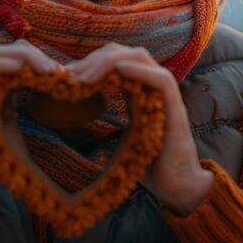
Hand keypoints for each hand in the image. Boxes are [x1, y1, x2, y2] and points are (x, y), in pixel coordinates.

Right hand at [0, 40, 58, 212]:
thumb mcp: (14, 122)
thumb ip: (23, 102)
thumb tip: (52, 87)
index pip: (11, 56)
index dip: (34, 57)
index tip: (59, 72)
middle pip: (3, 50)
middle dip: (31, 54)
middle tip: (53, 69)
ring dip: (21, 57)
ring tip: (43, 68)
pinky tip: (17, 69)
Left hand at [67, 43, 213, 215]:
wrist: (178, 188)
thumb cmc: (150, 166)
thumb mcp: (121, 139)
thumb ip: (107, 124)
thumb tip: (72, 122)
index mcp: (139, 91)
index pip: (116, 61)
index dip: (91, 62)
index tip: (65, 77)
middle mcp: (153, 87)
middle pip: (124, 53)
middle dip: (95, 59)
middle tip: (69, 75)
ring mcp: (166, 95)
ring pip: (140, 58)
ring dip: (110, 61)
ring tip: (86, 76)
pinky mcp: (176, 108)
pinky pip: (161, 79)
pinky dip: (140, 70)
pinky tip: (120, 69)